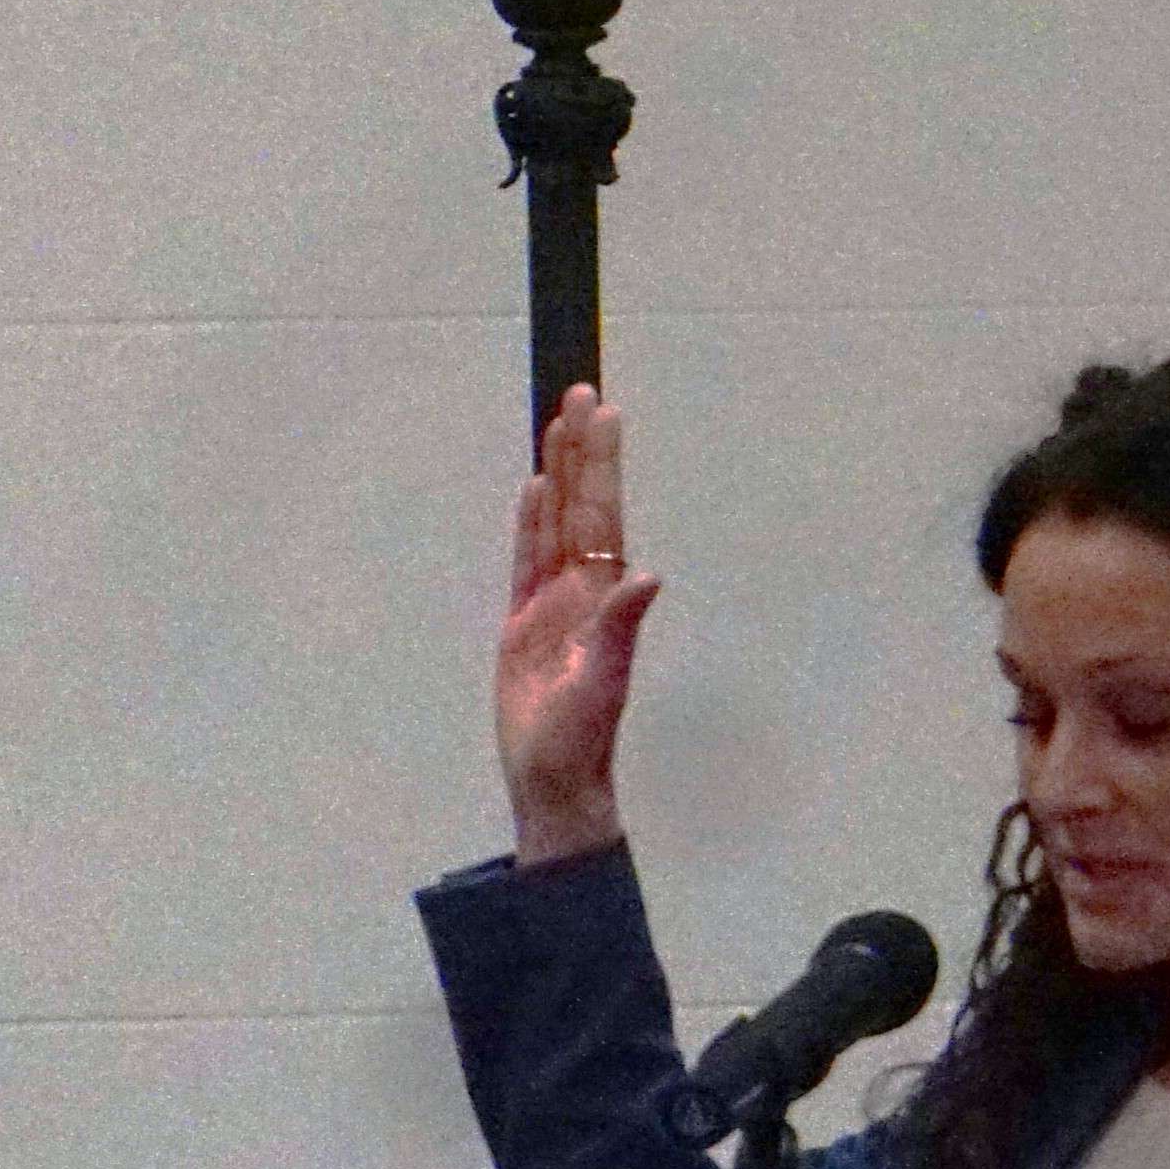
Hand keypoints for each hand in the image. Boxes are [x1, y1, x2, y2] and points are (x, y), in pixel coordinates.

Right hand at [494, 385, 663, 865]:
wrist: (552, 776)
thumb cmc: (581, 737)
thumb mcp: (602, 680)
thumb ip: (620, 626)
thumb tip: (647, 576)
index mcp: (602, 594)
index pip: (602, 513)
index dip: (602, 463)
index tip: (604, 412)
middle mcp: (582, 588)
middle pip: (581, 504)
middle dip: (582, 449)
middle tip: (582, 392)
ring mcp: (552, 602)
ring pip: (556, 522)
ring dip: (559, 473)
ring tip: (559, 424)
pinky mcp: (523, 622)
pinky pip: (526, 560)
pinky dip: (530, 523)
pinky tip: (535, 488)